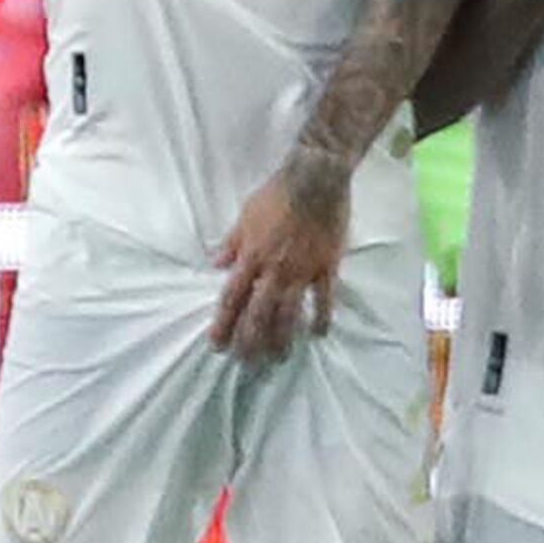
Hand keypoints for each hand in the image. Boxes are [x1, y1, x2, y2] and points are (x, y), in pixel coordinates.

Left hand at [211, 163, 347, 361]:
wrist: (315, 180)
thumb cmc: (277, 194)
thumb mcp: (245, 215)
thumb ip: (232, 242)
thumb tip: (216, 263)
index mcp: (251, 256)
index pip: (233, 298)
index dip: (224, 323)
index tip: (217, 344)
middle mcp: (274, 269)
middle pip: (258, 313)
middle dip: (250, 341)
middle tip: (246, 363)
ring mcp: (302, 270)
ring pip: (289, 312)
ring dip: (282, 338)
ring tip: (278, 358)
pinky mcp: (327, 267)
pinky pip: (324, 298)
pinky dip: (321, 317)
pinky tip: (318, 334)